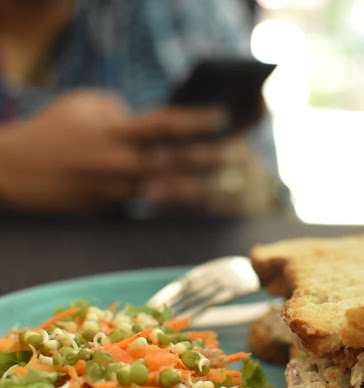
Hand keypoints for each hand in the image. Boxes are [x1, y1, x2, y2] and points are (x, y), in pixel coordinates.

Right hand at [0, 90, 225, 212]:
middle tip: (241, 154)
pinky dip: (176, 202)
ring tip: (231, 184)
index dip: (197, 122)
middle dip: (211, 158)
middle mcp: (121, 162)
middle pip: (176, 161)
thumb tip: (150, 121)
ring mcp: (118, 189)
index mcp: (115, 131)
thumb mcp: (85, 104)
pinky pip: (151, 204)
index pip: (165, 125)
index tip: (223, 117)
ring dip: (202, 187)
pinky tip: (201, 201)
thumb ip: (121, 109)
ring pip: (169, 190)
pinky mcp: (112, 207)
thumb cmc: (52, 129)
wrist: (14, 170)